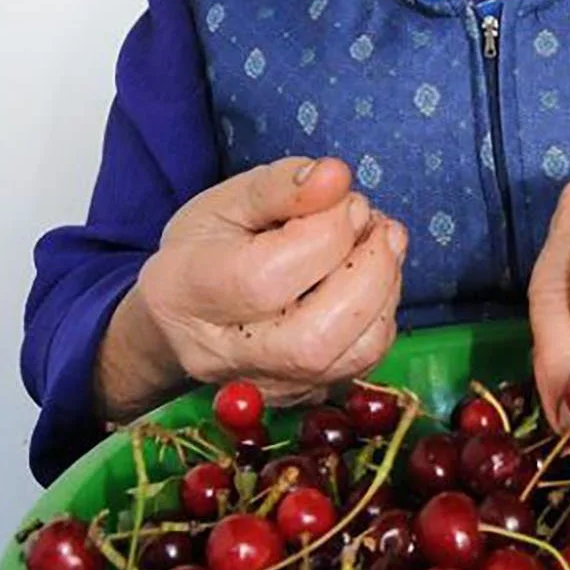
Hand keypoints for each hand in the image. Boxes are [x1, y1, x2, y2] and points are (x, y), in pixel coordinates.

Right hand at [99, 156, 406, 414]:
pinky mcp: (306, 394)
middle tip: (375, 222)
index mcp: (188, 292)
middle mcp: (226, 354)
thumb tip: (336, 176)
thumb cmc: (204, 252)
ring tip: (379, 242)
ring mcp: (269, 384)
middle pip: (315, 336)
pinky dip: (383, 311)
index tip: (343, 198)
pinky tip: (371, 275)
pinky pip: (366, 360)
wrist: (183, 322)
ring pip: (354, 354)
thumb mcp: (225, 203)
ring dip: (386, 289)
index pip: (266, 279)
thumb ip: (280, 186)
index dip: (324, 232)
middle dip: (368, 270)